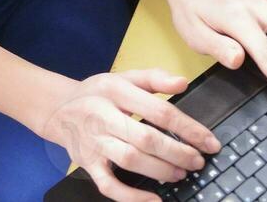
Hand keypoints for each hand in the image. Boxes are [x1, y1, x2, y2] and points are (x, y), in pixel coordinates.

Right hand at [38, 69, 219, 200]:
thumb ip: (154, 78)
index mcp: (115, 91)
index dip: (188, 128)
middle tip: (197, 161)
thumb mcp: (123, 77)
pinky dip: (132, 196)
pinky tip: (154, 199)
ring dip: (160, 170)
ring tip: (180, 173)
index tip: (208, 141)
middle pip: (145, 138)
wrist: (57, 108)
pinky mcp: (87, 164)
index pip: (158, 111)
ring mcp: (94, 142)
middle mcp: (103, 116)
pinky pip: (109, 185)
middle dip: (177, 152)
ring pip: (130, 160)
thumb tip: (183, 83)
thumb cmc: (97, 94)